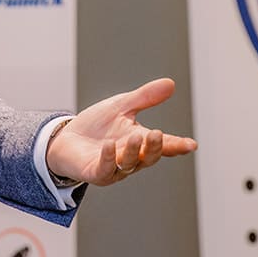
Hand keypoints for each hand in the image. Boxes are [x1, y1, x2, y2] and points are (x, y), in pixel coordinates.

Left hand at [45, 77, 196, 186]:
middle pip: (148, 157)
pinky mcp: (96, 173)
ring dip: (132, 151)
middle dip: (155, 148)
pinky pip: (105, 169)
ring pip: (128, 164)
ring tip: (135, 136)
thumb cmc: (96, 125)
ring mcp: (114, 168)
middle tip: (157, 134)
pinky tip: (108, 146)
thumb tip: (170, 83)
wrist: (66, 138)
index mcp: (140, 142)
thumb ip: (145, 98)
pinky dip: (108, 158)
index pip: (163, 145)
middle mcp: (130, 158)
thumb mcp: (121, 106)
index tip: (191, 145)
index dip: (177, 145)